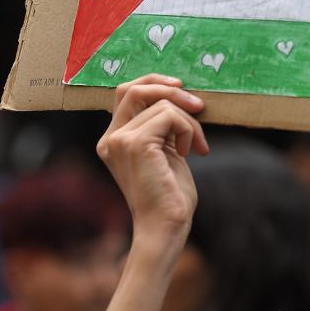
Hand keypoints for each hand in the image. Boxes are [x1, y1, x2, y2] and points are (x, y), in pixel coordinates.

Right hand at [96, 74, 209, 242]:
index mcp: (114, 140)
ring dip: (189, 120)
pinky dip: (189, 129)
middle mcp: (111, 139)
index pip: (126, 93)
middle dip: (170, 90)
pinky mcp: (135, 144)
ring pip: (160, 103)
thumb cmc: (171, 196)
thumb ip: (163, 128)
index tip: (181, 89)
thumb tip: (179, 96)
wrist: (166, 227)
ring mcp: (120, 140)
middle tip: (199, 106)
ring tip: (198, 145)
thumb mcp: (166, 153)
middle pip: (134, 88)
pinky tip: (193, 152)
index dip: (154, 83)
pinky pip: (169, 115)